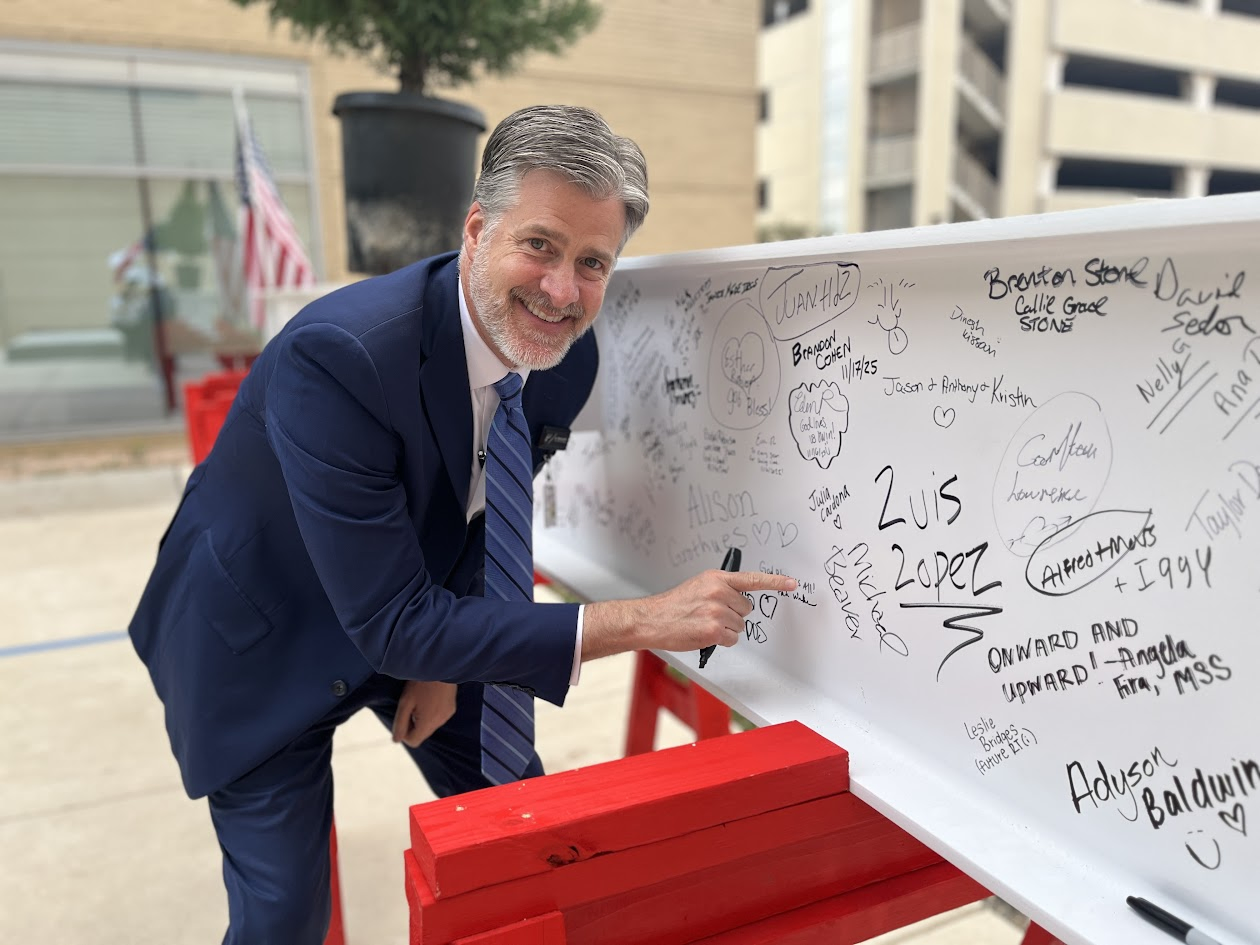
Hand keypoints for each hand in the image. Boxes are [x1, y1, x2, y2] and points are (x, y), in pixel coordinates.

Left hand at [391, 680, 456, 747]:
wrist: (440, 666)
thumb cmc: (420, 683)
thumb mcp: (405, 703)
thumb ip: (400, 724)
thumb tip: (396, 740)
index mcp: (428, 723)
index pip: (414, 741)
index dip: (404, 733)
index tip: (403, 717)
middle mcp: (440, 722)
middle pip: (422, 734)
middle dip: (413, 724)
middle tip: (411, 706)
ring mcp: (447, 715)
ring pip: (430, 725)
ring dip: (423, 718)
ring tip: (421, 699)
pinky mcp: (451, 708)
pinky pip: (438, 717)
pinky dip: (432, 712)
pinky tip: (430, 697)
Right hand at [582, 569, 796, 660]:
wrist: (653, 619)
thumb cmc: (674, 605)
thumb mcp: (698, 586)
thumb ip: (720, 589)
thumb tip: (741, 600)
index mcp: (716, 578)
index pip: (752, 579)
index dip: (775, 582)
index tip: (793, 584)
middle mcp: (719, 592)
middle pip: (747, 609)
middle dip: (734, 614)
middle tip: (711, 615)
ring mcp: (717, 611)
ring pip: (739, 626)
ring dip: (726, 629)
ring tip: (704, 624)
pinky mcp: (714, 630)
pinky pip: (732, 639)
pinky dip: (721, 641)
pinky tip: (704, 634)